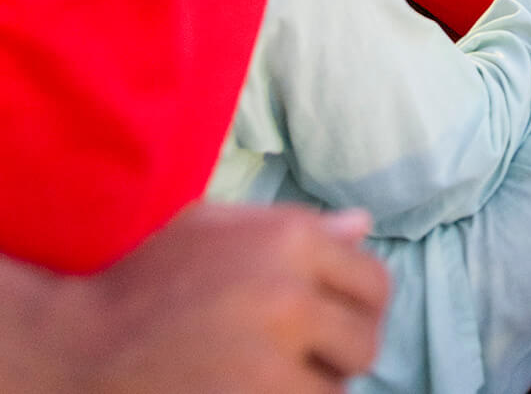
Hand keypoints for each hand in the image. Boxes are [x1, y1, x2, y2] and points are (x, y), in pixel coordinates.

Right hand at [55, 203, 388, 392]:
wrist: (84, 351)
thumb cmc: (146, 281)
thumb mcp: (214, 225)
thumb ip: (295, 224)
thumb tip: (362, 225)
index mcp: (289, 238)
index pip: (374, 281)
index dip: (359, 305)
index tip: (335, 320)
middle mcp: (292, 294)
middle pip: (366, 340)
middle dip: (342, 352)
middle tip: (307, 357)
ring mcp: (275, 359)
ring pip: (337, 388)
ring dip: (315, 387)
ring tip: (273, 376)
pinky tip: (254, 390)